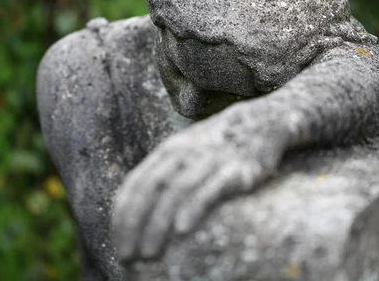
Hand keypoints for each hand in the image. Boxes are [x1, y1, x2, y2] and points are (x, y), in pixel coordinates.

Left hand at [112, 120, 283, 261]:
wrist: (259, 123)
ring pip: (176, 190)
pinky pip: (210, 188)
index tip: (119, 243)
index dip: (123, 215)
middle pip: (151, 189)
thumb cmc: (217, 147)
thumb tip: (142, 215)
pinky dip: (193, 207)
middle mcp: (183, 153)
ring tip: (150, 252)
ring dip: (159, 222)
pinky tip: (182, 229)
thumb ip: (165, 176)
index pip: (136, 184)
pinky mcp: (235, 169)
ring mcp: (209, 159)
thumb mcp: (186, 153)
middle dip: (136, 223)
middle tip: (129, 255)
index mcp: (167, 152)